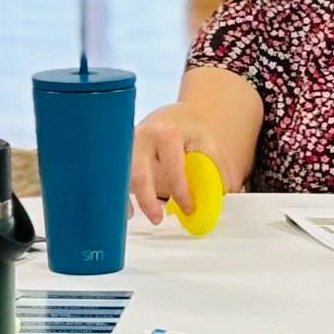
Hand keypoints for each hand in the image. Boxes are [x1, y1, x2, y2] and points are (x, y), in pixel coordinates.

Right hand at [130, 106, 210, 225]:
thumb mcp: (209, 144)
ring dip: (128, 198)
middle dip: (147, 198)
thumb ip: (215, 171)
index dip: (180, 190)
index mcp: (167, 132)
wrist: (174, 114)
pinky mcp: (121, 154)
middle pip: (138, 172)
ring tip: (136, 215)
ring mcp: (128, 145)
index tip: (188, 208)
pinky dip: (120, 194)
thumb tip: (218, 199)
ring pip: (123, 175)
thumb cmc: (190, 130)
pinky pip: (116, 176)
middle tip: (158, 218)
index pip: (172, 166)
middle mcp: (143, 136)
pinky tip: (127, 210)